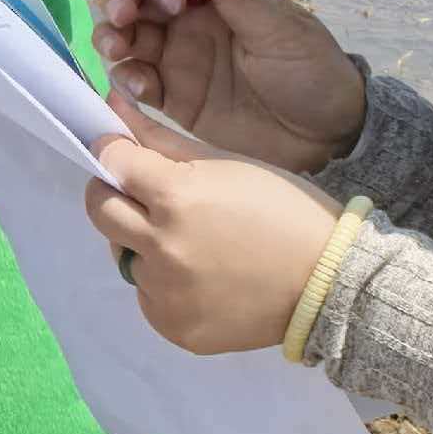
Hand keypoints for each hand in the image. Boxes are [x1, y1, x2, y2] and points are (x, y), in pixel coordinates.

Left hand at [85, 97, 352, 353]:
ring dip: (145, 245)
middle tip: (144, 198)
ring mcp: (166, 293)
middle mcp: (162, 247)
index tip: (122, 156)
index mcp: (177, 197)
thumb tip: (111, 106)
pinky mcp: (174, 327)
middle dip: (114, 196)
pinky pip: (148, 297)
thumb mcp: (228, 163)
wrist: (331, 282)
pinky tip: (202, 278)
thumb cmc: (284, 210)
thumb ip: (162, 139)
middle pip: (101, 212)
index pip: (112, 162)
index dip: (113, 153)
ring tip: (193, 244)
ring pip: (126, 257)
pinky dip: (164, 285)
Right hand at [87, 0, 365, 172]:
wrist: (326, 137)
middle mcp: (187, 24)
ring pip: (126, 40)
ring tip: (116, 50)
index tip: (169, 2)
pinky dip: (126, 80)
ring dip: (110, 38)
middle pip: (134, 2)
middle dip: (117, 4)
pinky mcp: (173, 99)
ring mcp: (177, 62)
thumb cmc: (311, 72)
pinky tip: (138, 87)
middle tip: (120, 21)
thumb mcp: (279, 31)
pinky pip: (136, 83)